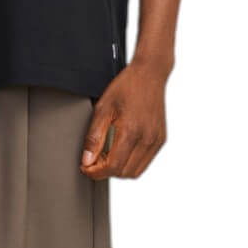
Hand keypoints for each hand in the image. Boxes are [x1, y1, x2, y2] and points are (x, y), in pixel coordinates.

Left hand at [80, 60, 169, 180]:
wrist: (150, 74)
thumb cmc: (126, 86)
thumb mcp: (102, 109)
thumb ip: (94, 137)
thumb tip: (87, 160)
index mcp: (131, 132)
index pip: (113, 167)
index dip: (96, 172)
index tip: (86, 167)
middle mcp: (147, 139)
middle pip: (124, 173)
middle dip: (106, 171)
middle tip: (93, 160)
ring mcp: (156, 140)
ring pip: (136, 172)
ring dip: (119, 169)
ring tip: (107, 156)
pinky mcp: (161, 140)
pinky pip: (145, 162)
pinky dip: (131, 163)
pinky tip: (121, 151)